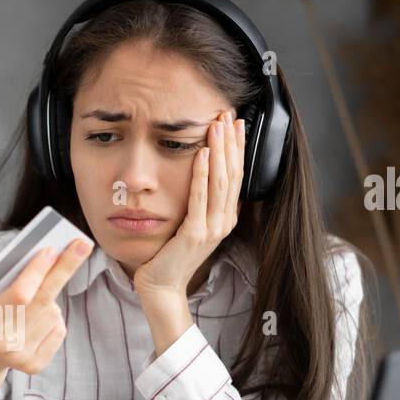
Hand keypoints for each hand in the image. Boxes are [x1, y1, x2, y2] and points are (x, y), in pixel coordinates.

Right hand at [0, 238, 92, 376]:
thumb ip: (7, 281)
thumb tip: (45, 257)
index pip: (20, 294)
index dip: (36, 272)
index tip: (51, 250)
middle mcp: (5, 343)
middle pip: (43, 301)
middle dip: (64, 270)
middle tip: (82, 245)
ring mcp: (22, 356)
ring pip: (53, 314)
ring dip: (49, 300)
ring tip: (32, 302)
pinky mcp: (36, 365)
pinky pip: (58, 329)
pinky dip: (51, 319)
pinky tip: (35, 321)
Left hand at [132, 109, 245, 300]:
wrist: (161, 285)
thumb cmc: (170, 255)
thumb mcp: (192, 224)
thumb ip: (202, 203)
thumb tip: (207, 175)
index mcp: (225, 218)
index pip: (236, 175)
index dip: (237, 148)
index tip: (236, 122)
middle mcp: (224, 222)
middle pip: (232, 174)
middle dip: (230, 142)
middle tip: (228, 114)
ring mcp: (211, 229)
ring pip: (220, 183)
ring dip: (219, 152)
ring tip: (217, 126)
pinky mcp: (194, 234)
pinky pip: (200, 199)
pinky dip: (202, 176)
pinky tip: (202, 154)